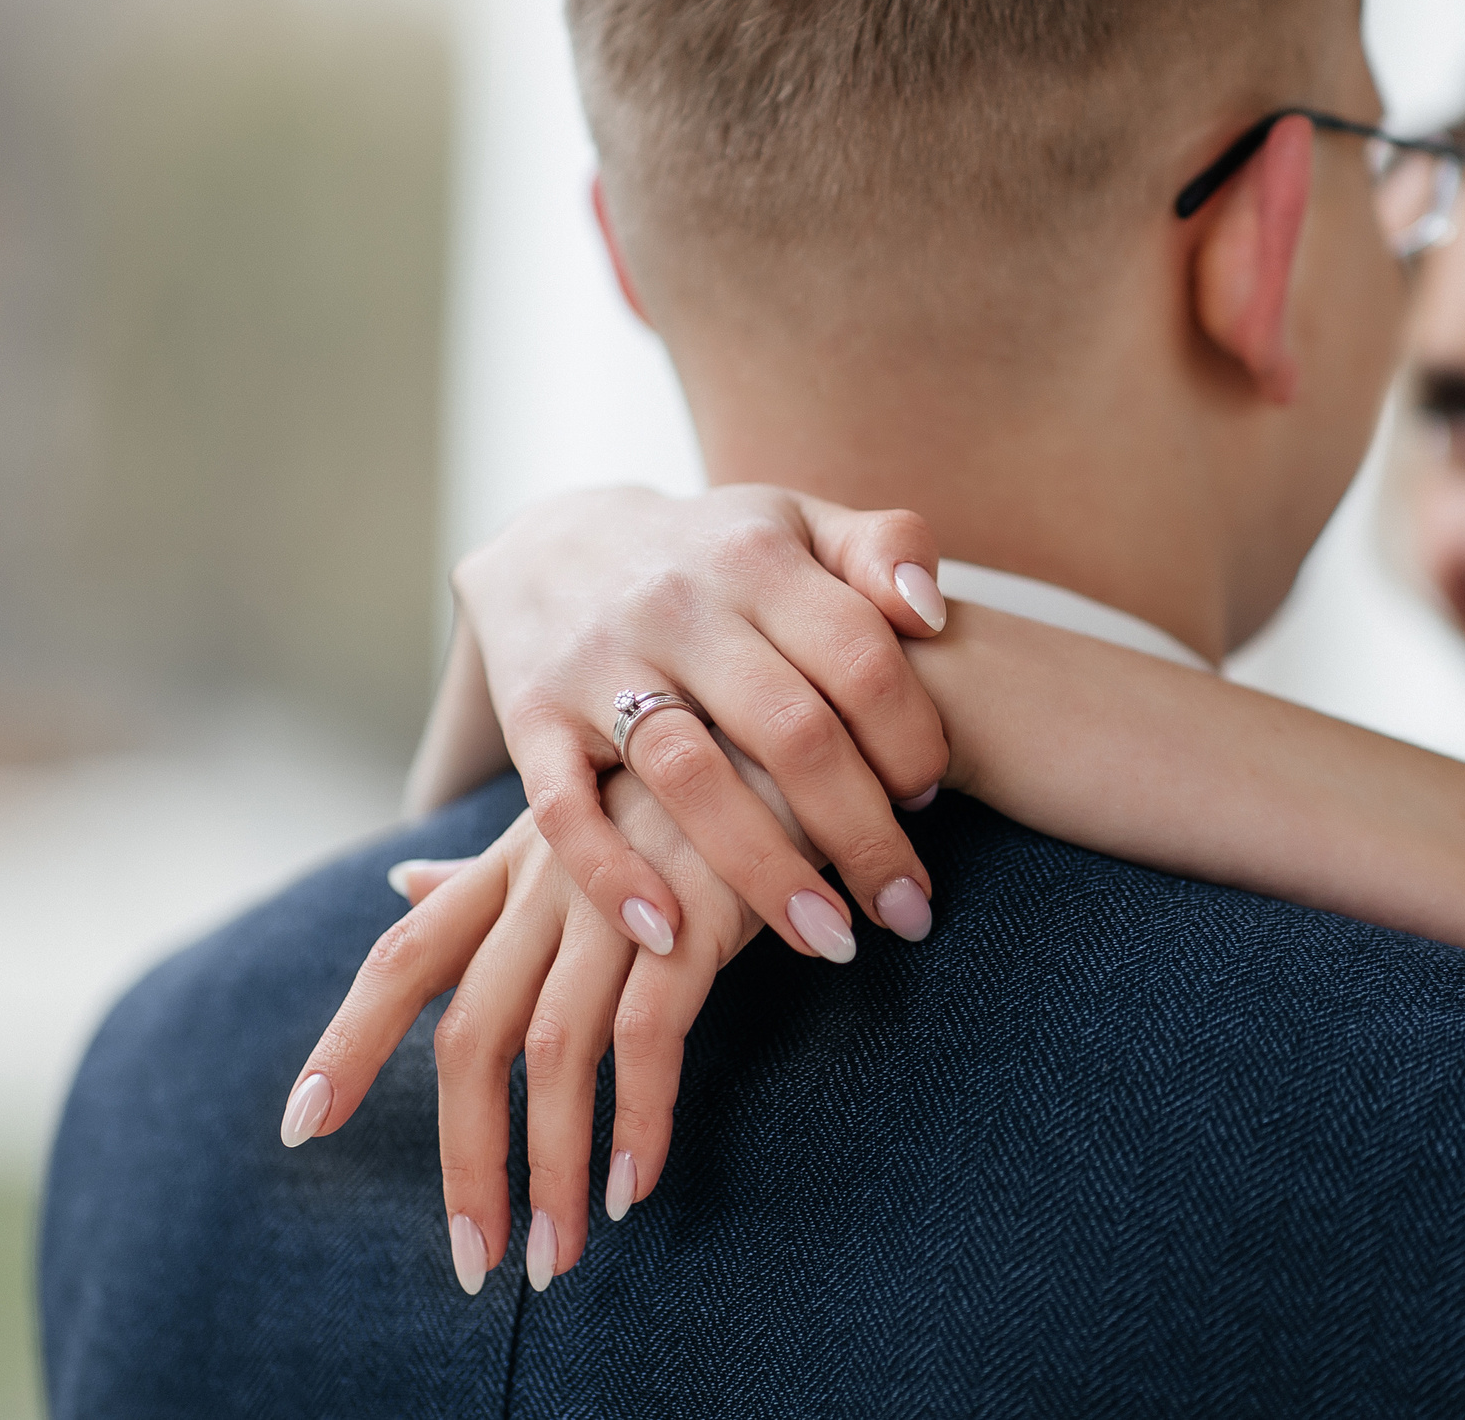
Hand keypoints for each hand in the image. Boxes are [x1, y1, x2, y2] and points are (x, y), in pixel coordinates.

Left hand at [288, 771, 766, 1292]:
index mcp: (515, 866)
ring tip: (561, 1256)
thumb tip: (403, 889)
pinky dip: (638, 1119)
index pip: (406, 958)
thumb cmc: (701, 779)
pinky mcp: (698, 914)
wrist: (806, 723)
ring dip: (553, 1168)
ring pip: (553, 1053)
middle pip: (472, 1036)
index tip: (302, 1127)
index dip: (349, 1040)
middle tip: (475, 1262)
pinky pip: (648, 1037)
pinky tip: (637, 1186)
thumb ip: (491, 873)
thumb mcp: (584, 817)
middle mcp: (549, 881)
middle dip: (465, 1160)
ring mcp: (619, 896)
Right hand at [415, 485, 951, 958]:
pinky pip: (566, 808)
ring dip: (768, 873)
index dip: (911, 739)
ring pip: (693, 779)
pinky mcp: (532, 717)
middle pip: (792, 733)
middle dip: (863, 834)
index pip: (861, 659)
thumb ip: (883, 549)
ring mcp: (600, 663)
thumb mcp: (800, 523)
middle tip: (909, 909)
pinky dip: (613, 875)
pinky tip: (671, 935)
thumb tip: (931, 613)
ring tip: (831, 941)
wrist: (551, 544)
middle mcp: (681, 608)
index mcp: (760, 560)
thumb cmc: (713, 555)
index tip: (931, 799)